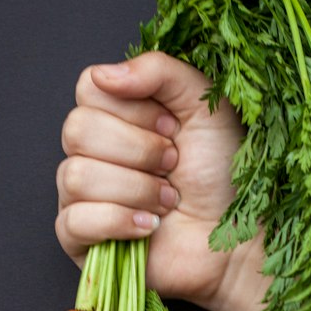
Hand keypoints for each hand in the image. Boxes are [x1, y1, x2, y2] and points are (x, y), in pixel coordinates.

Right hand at [57, 52, 267, 310]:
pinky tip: (149, 227)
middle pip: (77, 130)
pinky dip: (118, 221)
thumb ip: (158, 70)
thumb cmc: (223, 174)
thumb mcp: (204, 105)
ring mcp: (81, 196)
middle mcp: (90, 151)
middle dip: (138, 150)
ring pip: (77, 176)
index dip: (133, 109)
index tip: (173, 128)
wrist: (235, 237)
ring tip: (169, 201)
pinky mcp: (81, 240)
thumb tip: (103, 74)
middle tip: (173, 165)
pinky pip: (74, 221)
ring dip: (137, 189)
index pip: (88, 88)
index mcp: (115, 115)